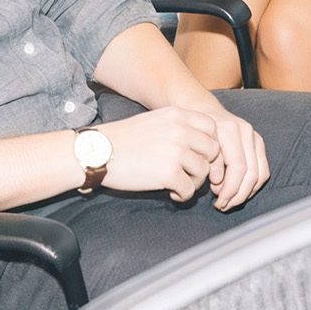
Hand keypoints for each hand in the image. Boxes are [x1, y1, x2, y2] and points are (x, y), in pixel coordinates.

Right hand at [97, 106, 225, 200]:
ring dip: (194, 182)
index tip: (199, 155)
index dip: (209, 144)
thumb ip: (179, 127)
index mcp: (178, 115)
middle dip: (205, 164)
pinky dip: (182, 195)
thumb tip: (201, 144)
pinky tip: (170, 192)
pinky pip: (189, 189)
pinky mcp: (169, 173)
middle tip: (190, 173)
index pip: (212, 128)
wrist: (97, 152)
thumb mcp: (155, 121)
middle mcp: (181, 130)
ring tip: (178, 184)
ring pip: (204, 171)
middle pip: (213, 150)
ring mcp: (176, 151)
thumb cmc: (123, 139)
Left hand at [203, 107, 269, 210]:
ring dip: (246, 192)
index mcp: (229, 130)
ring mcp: (253, 135)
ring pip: (260, 173)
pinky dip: (253, 185)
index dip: (230, 190)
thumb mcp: (195, 145)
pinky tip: (239, 191)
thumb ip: (209, 164)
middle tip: (223, 205)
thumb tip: (218, 184)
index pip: (238, 168)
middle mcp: (245, 131)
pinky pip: (263, 169)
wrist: (201, 108)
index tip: (218, 202)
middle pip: (251, 173)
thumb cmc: (194, 129)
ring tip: (230, 200)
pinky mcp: (258, 142)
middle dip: (238, 195)